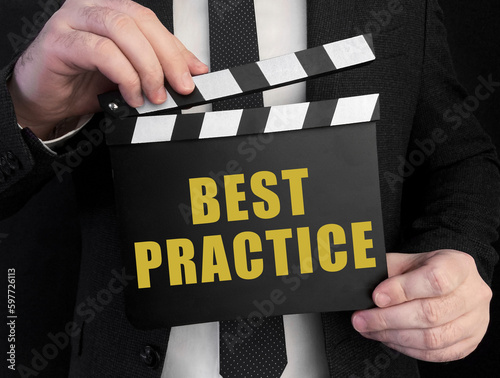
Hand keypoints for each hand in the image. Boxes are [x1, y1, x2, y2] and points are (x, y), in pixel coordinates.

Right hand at [7, 0, 207, 139]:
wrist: (43, 99)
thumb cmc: (81, 83)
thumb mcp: (129, 76)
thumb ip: (155, 69)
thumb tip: (191, 72)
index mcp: (110, 12)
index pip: (152, 22)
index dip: (177, 48)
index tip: (195, 73)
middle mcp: (92, 10)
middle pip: (140, 21)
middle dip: (167, 57)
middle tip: (179, 87)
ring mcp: (73, 21)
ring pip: (122, 30)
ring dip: (146, 67)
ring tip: (154, 95)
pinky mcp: (59, 41)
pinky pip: (101, 51)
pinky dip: (124, 75)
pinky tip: (131, 95)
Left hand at [351, 250, 491, 361]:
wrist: (450, 279)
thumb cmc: (427, 269)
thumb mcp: (407, 261)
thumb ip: (388, 272)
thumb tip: (363, 288)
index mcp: (458, 266)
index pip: (434, 280)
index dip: (402, 290)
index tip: (377, 297)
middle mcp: (473, 294)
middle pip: (430, 313)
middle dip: (388, 319)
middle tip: (362, 319)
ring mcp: (475, 321)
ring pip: (432, 338)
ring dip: (393, 336)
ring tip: (370, 330)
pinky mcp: (469, 343)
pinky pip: (436, 354)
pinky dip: (407, 349)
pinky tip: (388, 338)